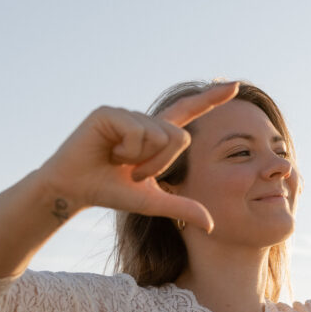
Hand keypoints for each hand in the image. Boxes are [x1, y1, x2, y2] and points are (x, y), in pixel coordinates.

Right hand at [38, 82, 239, 231]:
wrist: (73, 190)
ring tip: (117, 162)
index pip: (189, 112)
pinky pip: (138, 131)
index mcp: (156, 135)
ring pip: (159, 136)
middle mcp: (144, 120)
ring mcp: (127, 113)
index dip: (212, 99)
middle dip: (161, 164)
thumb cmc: (109, 192)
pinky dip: (127, 150)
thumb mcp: (152, 202)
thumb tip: (212, 225)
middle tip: (133, 172)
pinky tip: (108, 152)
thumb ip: (182, 207)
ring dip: (141, 159)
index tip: (237, 86)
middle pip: (180, 138)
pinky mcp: (110, 113)